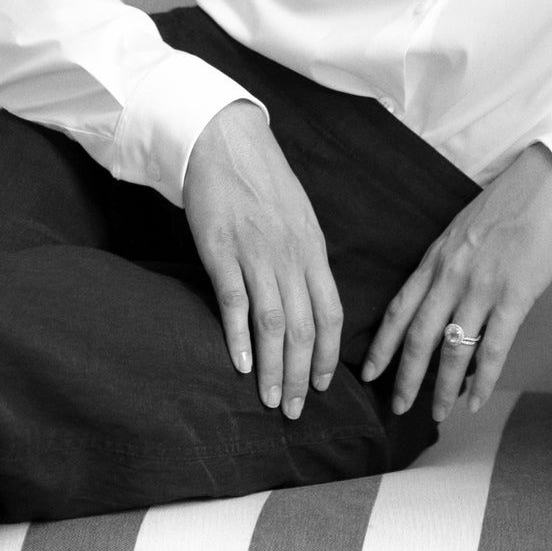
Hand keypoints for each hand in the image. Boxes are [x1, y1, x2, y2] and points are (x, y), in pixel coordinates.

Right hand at [182, 100, 342, 418]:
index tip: (321, 385)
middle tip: (294, 410)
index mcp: (312, 248)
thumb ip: (306, 258)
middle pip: (303, 326)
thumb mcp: (298, 218)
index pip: (331, 312)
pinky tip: (239, 365)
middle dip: (300, 374)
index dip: (327, 354)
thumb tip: (312, 301)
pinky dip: (238, 336)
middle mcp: (290, 255)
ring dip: (272, 368)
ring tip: (269, 400)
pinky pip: (235, 301)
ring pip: (273, 322)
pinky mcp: (221, 251)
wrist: (226, 140)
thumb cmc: (263, 181)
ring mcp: (256, 253)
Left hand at [360, 144, 551, 421]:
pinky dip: (483, 381)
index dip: (381, 346)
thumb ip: (444, 267)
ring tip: (437, 414)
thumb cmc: (503, 209)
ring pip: (452, 350)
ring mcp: (481, 288)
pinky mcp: (513, 297)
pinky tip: (476, 402)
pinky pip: (492, 348)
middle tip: (396, 408)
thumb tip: (434, 304)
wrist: (543, 191)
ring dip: (442, 388)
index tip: (368, 374)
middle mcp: (451, 276)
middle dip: (404, 378)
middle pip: (418, 337)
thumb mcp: (459, 234)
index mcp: (434, 260)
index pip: (397, 309)